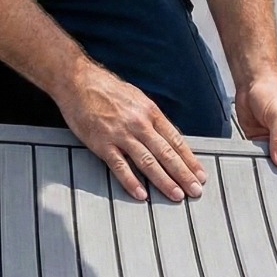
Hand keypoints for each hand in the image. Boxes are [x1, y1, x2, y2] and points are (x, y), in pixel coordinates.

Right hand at [55, 63, 207, 203]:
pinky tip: (141, 194)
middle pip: (166, 153)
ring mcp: (120, 134)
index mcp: (149, 112)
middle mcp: (138, 123)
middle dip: (183, 174)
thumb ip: (151, 118)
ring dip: (164, 181)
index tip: (199, 174)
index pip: (175, 140)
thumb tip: (166, 137)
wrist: (78, 81)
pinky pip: (119, 166)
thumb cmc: (106, 88)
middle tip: (195, 191)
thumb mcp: (136, 98)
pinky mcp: (101, 143)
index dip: (189, 159)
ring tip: (176, 195)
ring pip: (147, 162)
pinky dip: (131, 181)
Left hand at [235, 73, 276, 166]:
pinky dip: (255, 160)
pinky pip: (258, 157)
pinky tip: (253, 165)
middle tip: (276, 181)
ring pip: (273, 163)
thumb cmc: (273, 93)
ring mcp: (275, 145)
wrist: (252, 83)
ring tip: (263, 173)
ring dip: (267, 167)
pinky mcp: (260, 144)